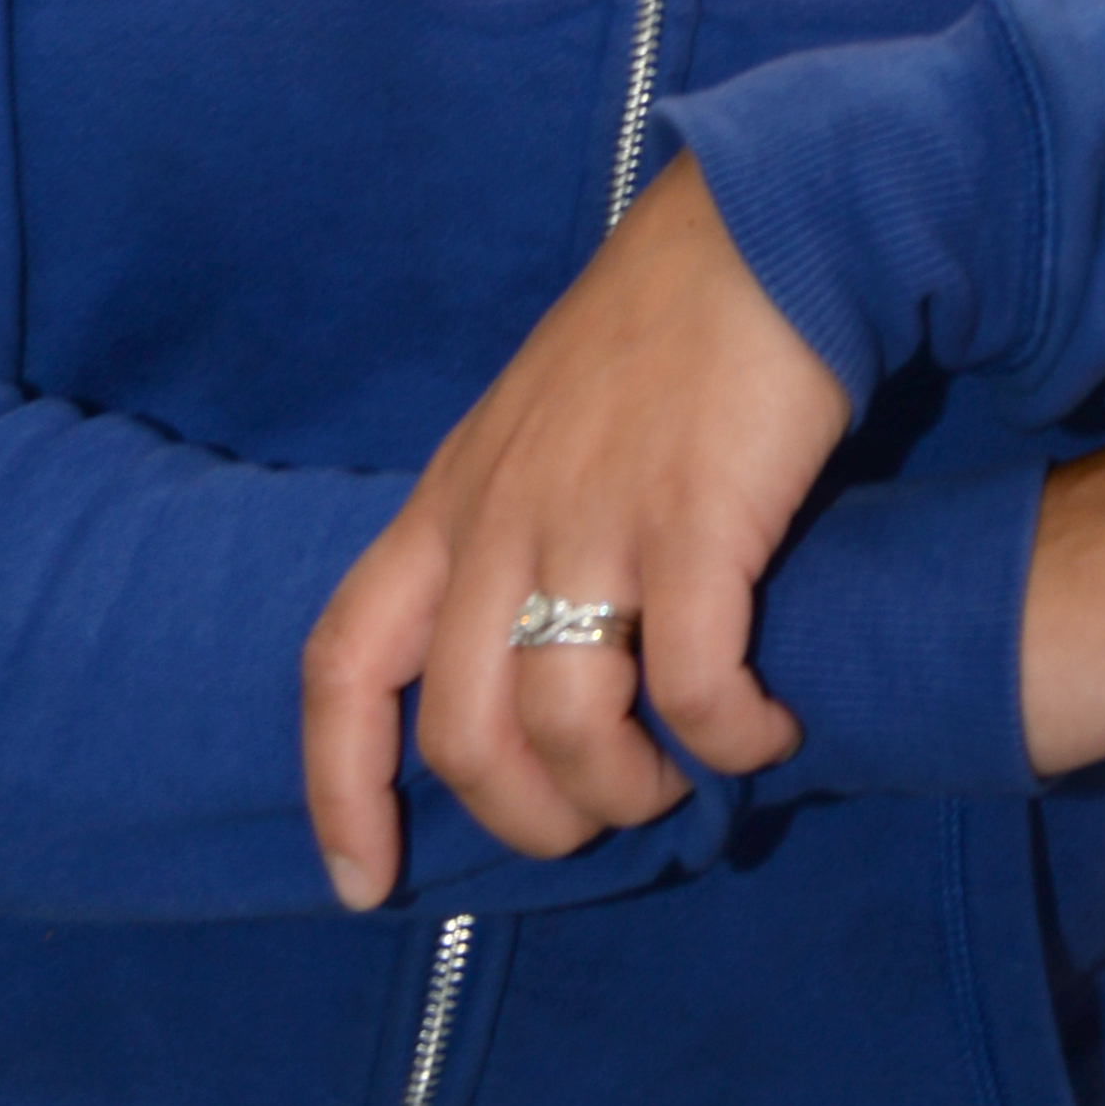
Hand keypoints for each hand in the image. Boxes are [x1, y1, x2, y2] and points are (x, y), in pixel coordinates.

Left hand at [302, 154, 842, 908]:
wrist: (764, 225)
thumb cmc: (661, 328)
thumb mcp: (537, 423)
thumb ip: (514, 526)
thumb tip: (534, 663)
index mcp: (451, 498)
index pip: (344, 660)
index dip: (338, 786)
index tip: (367, 881)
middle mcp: (503, 518)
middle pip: (463, 734)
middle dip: (527, 818)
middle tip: (598, 820)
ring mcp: (595, 518)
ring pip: (567, 727)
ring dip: (627, 789)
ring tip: (685, 778)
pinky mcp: (696, 518)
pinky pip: (695, 683)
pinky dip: (730, 738)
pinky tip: (767, 732)